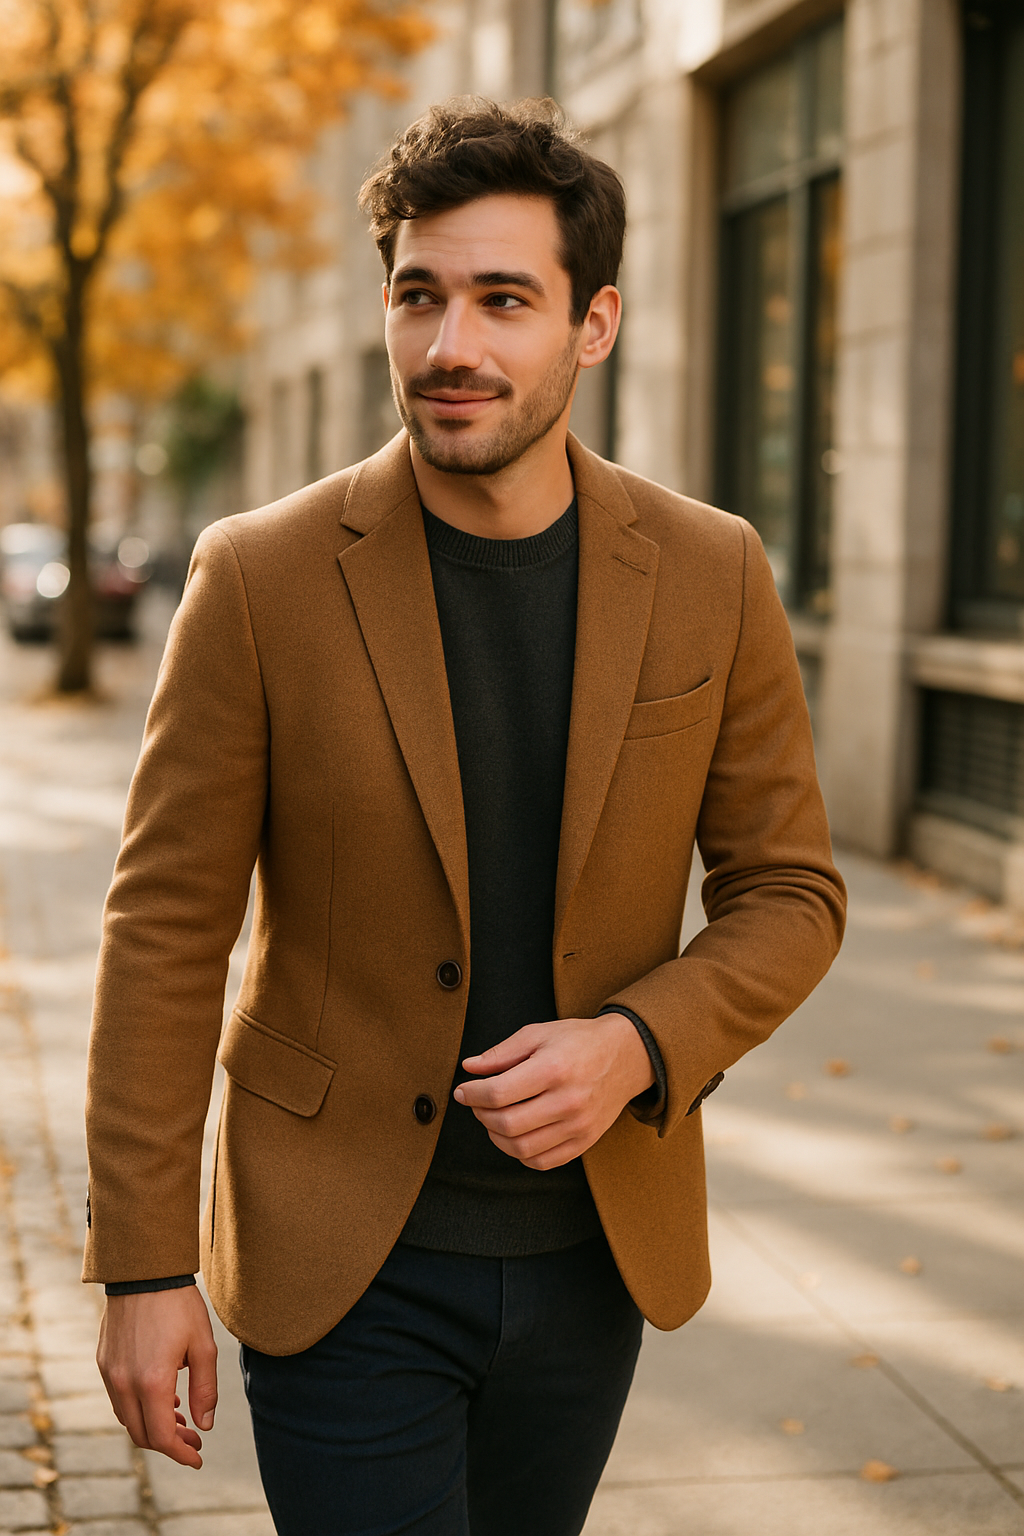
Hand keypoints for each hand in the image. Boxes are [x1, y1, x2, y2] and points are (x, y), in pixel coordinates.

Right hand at [97, 1286, 217, 1468]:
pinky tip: (160, 1398)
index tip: (198, 1456)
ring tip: (180, 1418)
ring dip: (152, 1427)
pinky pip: (119, 1399)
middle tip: (194, 1437)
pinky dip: (139, 1408)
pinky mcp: (104, 1362)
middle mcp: (124, 1383)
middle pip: (142, 1435)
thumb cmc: (178, 1305)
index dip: (181, 1453)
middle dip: (169, 1443)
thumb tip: (204, 1425)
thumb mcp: (203, 1345)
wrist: (143, 1271)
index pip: (162, 1437)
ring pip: (128, 1419)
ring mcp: (110, 1373)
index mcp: (152, 1382)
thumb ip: (205, 1389)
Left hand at [454, 1013, 654, 1169]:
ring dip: (496, 1137)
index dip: (471, 1094)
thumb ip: (501, 1053)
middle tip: (477, 1103)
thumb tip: (469, 1068)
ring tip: (494, 1119)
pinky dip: (520, 1154)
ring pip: (521, 1149)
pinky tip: (516, 1135)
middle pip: (506, 1124)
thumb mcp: (539, 1034)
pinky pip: (542, 1162)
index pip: (498, 1093)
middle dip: (481, 1115)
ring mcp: (578, 1126)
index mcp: (553, 1068)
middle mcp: (568, 1101)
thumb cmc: (578, 1041)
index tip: (463, 1090)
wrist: (626, 1056)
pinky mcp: (585, 1142)